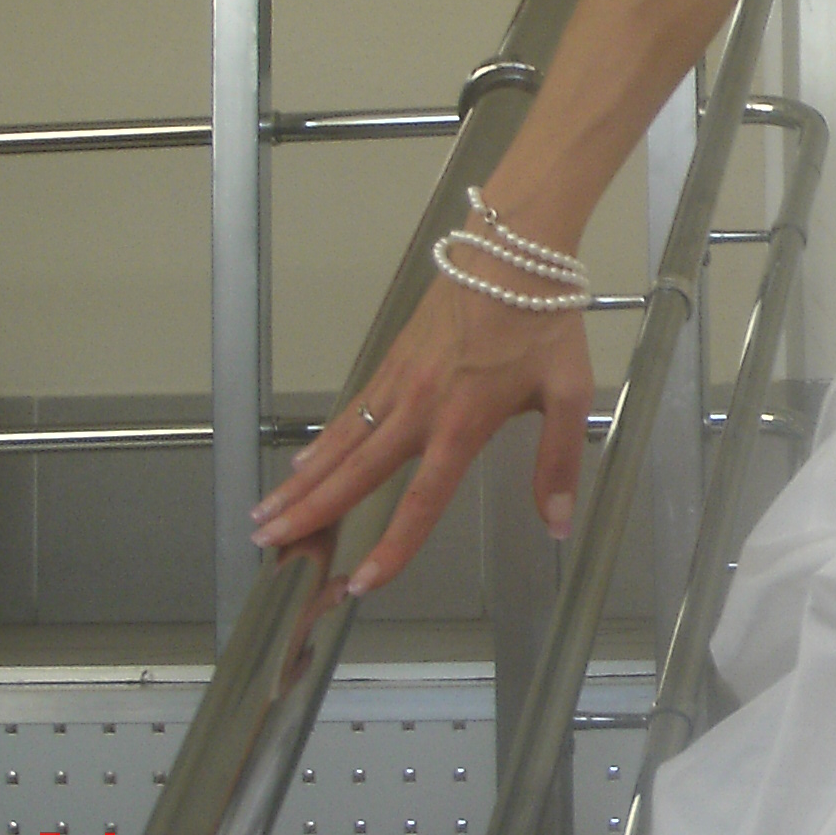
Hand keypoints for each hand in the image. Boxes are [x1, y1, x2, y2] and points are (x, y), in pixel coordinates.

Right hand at [251, 268, 592, 597]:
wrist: (512, 252)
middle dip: (311, 514)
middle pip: (356, 474)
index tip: (362, 582)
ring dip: (303, 483)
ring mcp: (400, 382)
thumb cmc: (544, 323)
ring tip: (266, 515)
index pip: (421, 501)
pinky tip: (306, 464)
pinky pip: (352, 410)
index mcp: (462, 425)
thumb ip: (558, 462)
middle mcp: (420, 409)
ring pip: (341, 442)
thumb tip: (557, 525)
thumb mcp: (569, 393)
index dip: (392, 546)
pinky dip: (324, 442)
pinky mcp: (393, 360)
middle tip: (268, 545)